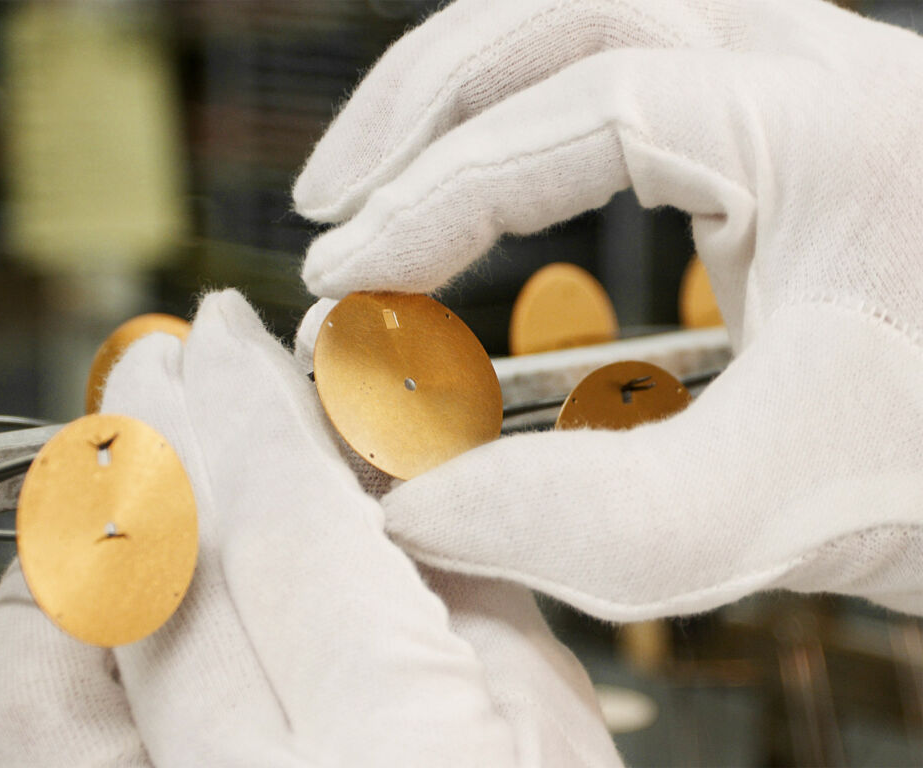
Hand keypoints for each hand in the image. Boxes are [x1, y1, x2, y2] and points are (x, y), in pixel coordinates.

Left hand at [0, 290, 621, 767]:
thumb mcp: (551, 729)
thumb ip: (462, 578)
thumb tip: (375, 454)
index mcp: (398, 764)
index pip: (288, 528)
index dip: (252, 406)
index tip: (230, 330)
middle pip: (159, 577)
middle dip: (152, 435)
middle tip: (158, 361)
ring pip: (51, 675)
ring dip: (80, 540)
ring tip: (115, 470)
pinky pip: (32, 762)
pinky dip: (48, 666)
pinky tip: (91, 610)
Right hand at [293, 0, 922, 617]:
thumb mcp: (799, 501)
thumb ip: (606, 519)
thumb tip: (419, 511)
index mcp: (826, 124)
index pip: (579, 112)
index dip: (431, 200)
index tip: (341, 287)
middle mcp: (813, 70)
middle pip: (567, 16)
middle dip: (419, 107)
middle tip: (328, 207)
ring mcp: (801, 86)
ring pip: (592, 29)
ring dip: (465, 96)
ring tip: (376, 183)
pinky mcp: (786, 130)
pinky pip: (628, 79)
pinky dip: (528, 124)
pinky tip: (491, 185)